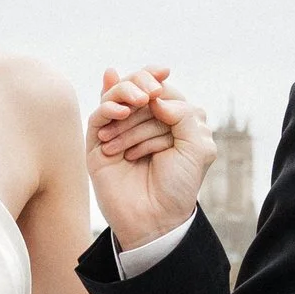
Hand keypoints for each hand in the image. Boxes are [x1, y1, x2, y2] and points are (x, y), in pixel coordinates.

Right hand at [87, 66, 215, 253]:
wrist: (156, 218)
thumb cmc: (178, 185)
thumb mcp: (197, 147)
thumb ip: (185, 115)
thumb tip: (156, 97)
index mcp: (166, 122)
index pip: (159, 90)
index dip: (157, 80)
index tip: (163, 75)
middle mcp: (141, 124)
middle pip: (134, 88)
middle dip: (142, 84)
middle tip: (149, 95)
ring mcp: (118, 132)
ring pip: (115, 98)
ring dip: (127, 96)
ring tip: (138, 103)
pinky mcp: (98, 145)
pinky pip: (98, 117)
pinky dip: (109, 108)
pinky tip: (122, 112)